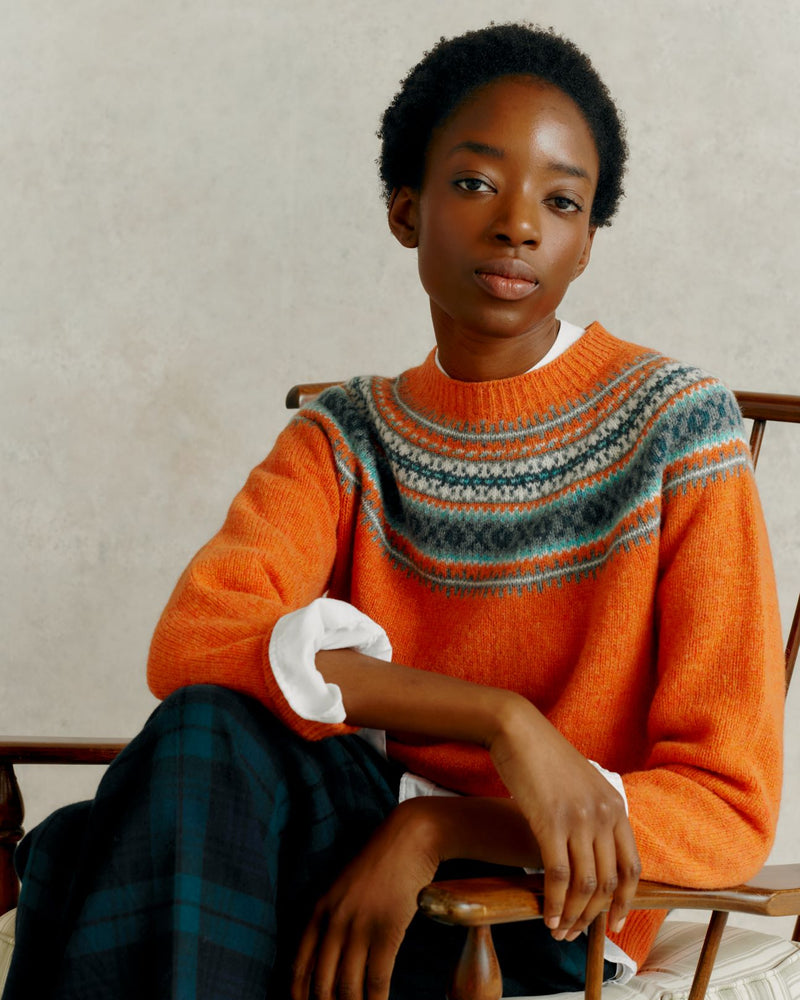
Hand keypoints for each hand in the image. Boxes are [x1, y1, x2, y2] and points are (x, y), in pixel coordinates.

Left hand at [291, 802, 439, 999]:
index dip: (300, 997)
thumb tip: (331, 962)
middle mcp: (334, 921)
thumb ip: (334, 920)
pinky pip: (377, 980)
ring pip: (348, 989)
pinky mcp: (387, 930)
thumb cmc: (381, 864)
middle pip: (322, 985)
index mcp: (319, 911)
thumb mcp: (346, 889)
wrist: (410, 837)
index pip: (299, 968)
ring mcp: (360, 926)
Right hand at [488, 696, 639, 941]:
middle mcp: (604, 814)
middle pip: (609, 881)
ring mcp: (579, 818)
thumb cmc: (543, 756)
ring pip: (586, 884)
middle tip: (577, 933)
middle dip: (594, 916)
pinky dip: (555, 902)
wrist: (517, 729)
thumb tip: (592, 850)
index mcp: (615, 805)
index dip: (625, 901)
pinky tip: (547, 915)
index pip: (631, 867)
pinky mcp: (550, 822)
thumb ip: (594, 813)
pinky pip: (559, 875)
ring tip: (560, 931)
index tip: (614, 923)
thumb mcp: (582, 783)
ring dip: (574, 915)